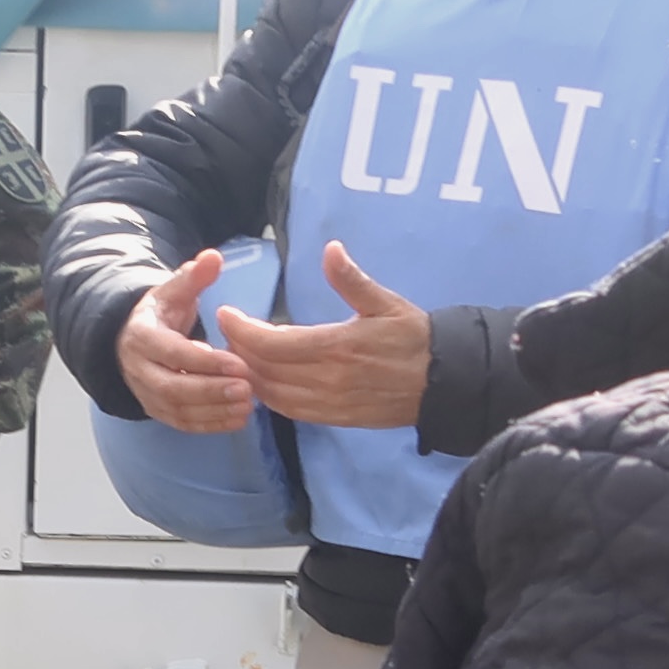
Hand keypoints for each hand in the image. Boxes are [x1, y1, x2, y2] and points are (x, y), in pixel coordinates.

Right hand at [118, 248, 257, 435]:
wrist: (131, 338)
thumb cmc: (161, 312)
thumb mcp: (174, 290)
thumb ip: (194, 276)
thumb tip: (213, 257)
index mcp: (142, 336)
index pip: (173, 354)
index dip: (205, 362)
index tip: (239, 364)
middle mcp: (139, 369)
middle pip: (173, 388)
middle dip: (211, 391)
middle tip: (246, 389)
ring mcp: (146, 394)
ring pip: (178, 410)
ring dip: (214, 411)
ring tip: (248, 405)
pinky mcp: (158, 410)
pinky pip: (182, 424)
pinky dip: (210, 425)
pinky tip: (238, 419)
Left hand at [230, 238, 428, 431]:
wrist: (444, 383)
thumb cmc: (414, 338)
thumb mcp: (385, 302)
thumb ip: (352, 280)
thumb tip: (330, 249)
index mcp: (336, 346)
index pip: (271, 343)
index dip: (241, 330)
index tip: (224, 314)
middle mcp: (327, 379)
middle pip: (264, 369)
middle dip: (238, 350)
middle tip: (227, 331)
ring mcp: (329, 403)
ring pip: (272, 393)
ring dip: (250, 375)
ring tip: (239, 353)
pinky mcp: (334, 419)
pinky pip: (290, 410)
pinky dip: (269, 395)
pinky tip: (263, 380)